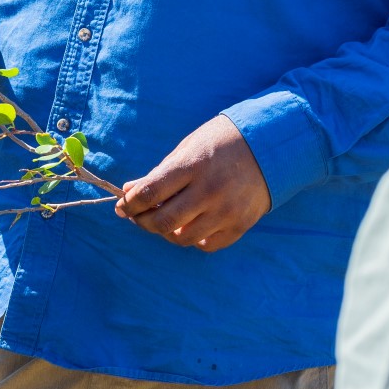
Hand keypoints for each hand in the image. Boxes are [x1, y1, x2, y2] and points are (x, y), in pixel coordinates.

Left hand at [115, 115, 270, 252]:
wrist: (268, 146)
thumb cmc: (219, 143)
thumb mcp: (186, 149)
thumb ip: (158, 174)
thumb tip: (129, 191)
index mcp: (192, 166)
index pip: (150, 193)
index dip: (129, 204)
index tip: (121, 207)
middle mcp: (209, 191)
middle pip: (163, 221)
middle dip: (142, 221)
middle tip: (136, 216)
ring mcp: (226, 211)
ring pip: (182, 238)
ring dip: (165, 232)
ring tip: (162, 219)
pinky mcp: (240, 225)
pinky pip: (206, 245)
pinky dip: (191, 239)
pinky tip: (188, 226)